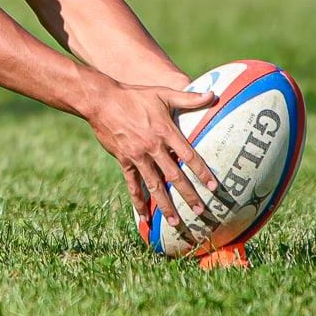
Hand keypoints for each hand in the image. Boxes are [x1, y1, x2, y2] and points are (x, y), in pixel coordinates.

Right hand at [86, 81, 220, 229]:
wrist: (101, 101)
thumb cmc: (134, 95)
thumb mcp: (162, 93)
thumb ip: (189, 97)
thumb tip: (214, 95)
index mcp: (165, 131)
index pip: (188, 156)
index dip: (202, 172)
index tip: (213, 187)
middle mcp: (153, 147)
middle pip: (174, 176)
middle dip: (188, 195)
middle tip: (201, 211)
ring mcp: (137, 156)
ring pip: (154, 185)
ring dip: (166, 205)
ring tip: (176, 222)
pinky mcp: (124, 161)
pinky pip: (132, 185)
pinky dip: (138, 202)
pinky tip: (144, 216)